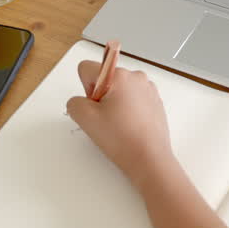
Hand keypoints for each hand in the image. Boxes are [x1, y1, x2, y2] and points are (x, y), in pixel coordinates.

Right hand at [66, 60, 174, 189]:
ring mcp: (148, 89)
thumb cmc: (122, 139)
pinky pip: (133, 99)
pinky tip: (130, 127)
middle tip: (107, 120)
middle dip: (101, 97)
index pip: (87, 68)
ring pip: (119, 90)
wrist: (150, 159)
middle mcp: (136, 76)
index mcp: (119, 75)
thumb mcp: (85, 119)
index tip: (96, 106)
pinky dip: (128, 110)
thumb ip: (74, 103)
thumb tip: (80, 102)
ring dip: (114, 104)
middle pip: (104, 79)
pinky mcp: (154, 101)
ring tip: (120, 125)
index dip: (85, 89)